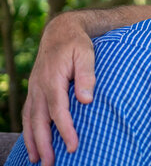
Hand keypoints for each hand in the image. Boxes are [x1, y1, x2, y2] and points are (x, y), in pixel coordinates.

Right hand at [22, 13, 95, 164]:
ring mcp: (35, 89)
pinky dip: (29, 129)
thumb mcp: (86, 54)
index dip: (65, 130)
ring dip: (33, 140)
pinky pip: (29, 113)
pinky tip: (33, 141)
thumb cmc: (77, 44)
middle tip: (50, 164)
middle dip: (44, 144)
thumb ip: (86, 76)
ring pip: (30, 119)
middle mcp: (40, 87)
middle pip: (40, 121)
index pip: (58, 111)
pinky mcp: (35, 90)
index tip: (73, 146)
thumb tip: (86, 100)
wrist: (60, 31)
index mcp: (53, 80)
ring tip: (37, 160)